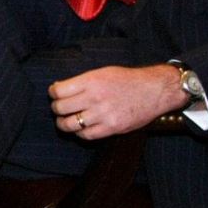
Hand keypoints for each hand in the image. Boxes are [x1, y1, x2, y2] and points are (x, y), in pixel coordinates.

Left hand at [48, 64, 189, 139]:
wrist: (155, 90)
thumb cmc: (128, 80)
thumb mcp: (103, 72)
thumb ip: (82, 82)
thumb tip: (59, 88)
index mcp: (91, 81)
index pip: (58, 91)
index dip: (53, 93)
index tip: (55, 94)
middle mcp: (95, 98)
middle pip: (60, 108)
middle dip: (56, 109)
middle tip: (59, 108)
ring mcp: (103, 114)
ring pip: (70, 124)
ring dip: (63, 123)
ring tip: (65, 120)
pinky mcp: (112, 128)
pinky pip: (86, 135)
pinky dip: (79, 133)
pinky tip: (81, 128)